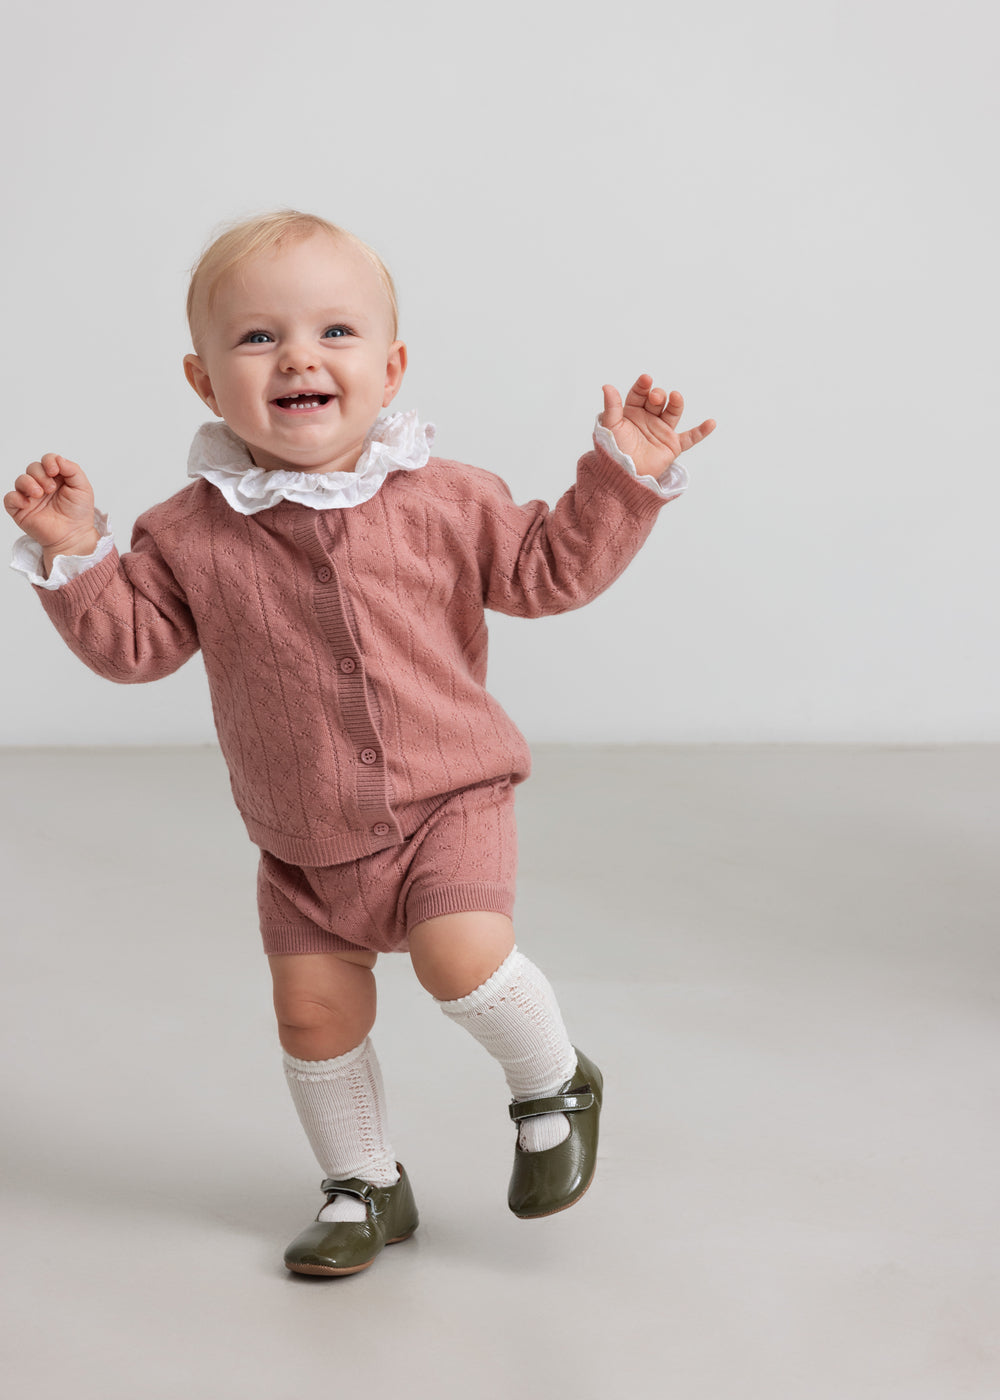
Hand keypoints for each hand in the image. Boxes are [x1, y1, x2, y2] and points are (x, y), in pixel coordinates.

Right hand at [4, 454, 98, 562]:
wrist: (73, 535)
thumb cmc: (78, 513)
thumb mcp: (83, 487)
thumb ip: (72, 470)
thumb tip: (58, 459)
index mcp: (56, 477)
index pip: (47, 460)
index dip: (49, 461)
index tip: (55, 471)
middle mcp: (42, 485)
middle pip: (33, 468)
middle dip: (41, 475)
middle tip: (51, 489)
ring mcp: (30, 497)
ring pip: (20, 480)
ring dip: (29, 483)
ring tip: (40, 494)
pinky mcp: (21, 510)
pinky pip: (10, 498)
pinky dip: (16, 497)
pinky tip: (28, 503)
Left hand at [600, 374, 715, 479]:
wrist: (622, 475)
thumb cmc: (613, 451)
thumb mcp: (611, 426)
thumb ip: (612, 406)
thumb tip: (607, 386)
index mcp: (632, 413)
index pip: (639, 394)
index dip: (643, 386)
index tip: (646, 380)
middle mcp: (648, 419)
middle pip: (657, 400)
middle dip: (658, 395)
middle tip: (655, 398)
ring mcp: (662, 431)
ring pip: (673, 412)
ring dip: (675, 403)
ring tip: (675, 397)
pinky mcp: (672, 446)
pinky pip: (690, 438)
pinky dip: (701, 431)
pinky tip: (711, 423)